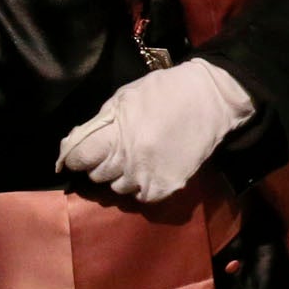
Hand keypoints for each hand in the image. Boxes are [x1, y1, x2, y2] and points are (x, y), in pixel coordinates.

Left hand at [56, 59, 255, 202]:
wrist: (212, 99)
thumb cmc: (165, 92)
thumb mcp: (125, 97)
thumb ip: (100, 123)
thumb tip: (77, 142)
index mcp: (117, 134)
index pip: (79, 158)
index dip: (77, 155)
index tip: (82, 153)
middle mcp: (130, 160)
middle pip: (97, 175)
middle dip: (101, 163)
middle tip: (117, 149)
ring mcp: (148, 176)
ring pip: (118, 188)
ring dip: (122, 176)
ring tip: (137, 157)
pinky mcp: (166, 187)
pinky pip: (141, 197)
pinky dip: (142, 185)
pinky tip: (151, 168)